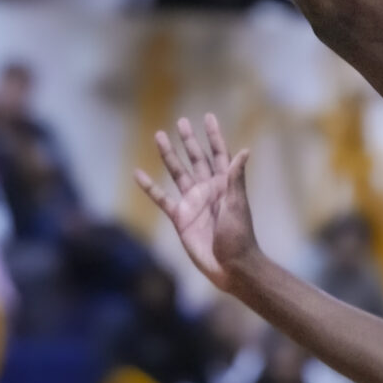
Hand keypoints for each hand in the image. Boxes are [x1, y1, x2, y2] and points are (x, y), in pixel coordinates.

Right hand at [136, 114, 259, 291]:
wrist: (230, 266)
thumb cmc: (239, 237)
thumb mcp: (237, 205)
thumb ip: (235, 178)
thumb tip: (244, 151)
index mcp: (224, 184)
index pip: (219, 154)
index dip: (213, 136)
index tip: (208, 117)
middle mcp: (208, 189)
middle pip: (196, 159)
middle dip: (189, 140)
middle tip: (181, 121)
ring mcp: (193, 202)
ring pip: (177, 173)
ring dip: (169, 155)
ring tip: (158, 136)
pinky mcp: (180, 218)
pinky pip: (162, 199)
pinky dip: (149, 187)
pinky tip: (138, 174)